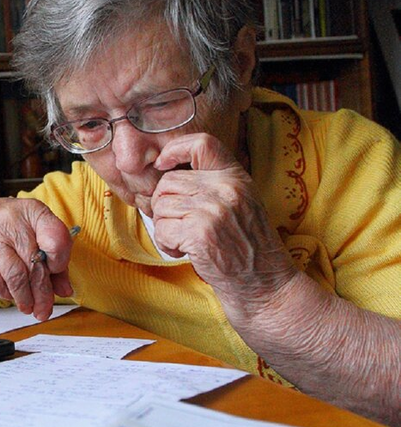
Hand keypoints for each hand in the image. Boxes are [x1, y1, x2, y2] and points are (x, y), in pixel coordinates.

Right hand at [0, 197, 74, 319]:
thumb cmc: (9, 229)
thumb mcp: (34, 236)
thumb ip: (54, 261)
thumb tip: (65, 290)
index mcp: (34, 211)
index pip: (56, 238)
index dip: (59, 262)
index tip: (56, 274)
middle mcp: (12, 218)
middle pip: (34, 262)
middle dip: (42, 292)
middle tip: (44, 308)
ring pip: (15, 274)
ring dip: (24, 297)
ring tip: (28, 306)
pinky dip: (4, 291)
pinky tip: (10, 294)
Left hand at [150, 132, 297, 322]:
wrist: (264, 284)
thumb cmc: (246, 246)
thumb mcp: (240, 203)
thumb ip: (212, 185)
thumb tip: (166, 175)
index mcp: (236, 177)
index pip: (201, 143)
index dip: (174, 149)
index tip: (163, 164)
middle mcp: (227, 189)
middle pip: (168, 182)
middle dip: (163, 205)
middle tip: (178, 226)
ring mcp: (214, 210)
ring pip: (161, 206)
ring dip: (165, 228)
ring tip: (185, 242)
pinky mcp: (201, 233)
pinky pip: (163, 230)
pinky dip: (167, 244)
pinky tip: (184, 253)